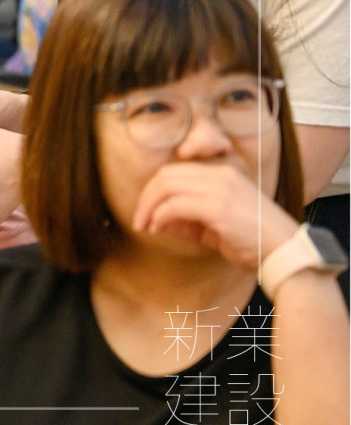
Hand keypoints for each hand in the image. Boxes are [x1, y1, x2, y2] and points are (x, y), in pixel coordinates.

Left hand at [131, 164, 297, 270]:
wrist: (286, 253)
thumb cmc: (255, 241)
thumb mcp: (217, 225)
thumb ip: (189, 220)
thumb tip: (158, 222)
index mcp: (223, 173)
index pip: (175, 171)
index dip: (154, 190)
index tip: (146, 211)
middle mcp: (220, 174)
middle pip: (166, 175)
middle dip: (146, 198)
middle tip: (139, 220)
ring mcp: (219, 188)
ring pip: (166, 187)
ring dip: (149, 208)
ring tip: (144, 227)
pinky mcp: (218, 207)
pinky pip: (175, 206)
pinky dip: (160, 217)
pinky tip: (158, 230)